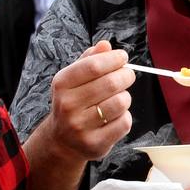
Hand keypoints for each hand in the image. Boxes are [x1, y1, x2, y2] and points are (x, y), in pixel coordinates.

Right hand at [40, 41, 134, 161]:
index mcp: (62, 84)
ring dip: (126, 97)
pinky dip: (125, 117)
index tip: (123, 57)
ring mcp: (80, 126)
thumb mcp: (74, 79)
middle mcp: (68, 105)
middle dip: (126, 75)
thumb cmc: (73, 103)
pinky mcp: (95, 143)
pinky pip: (124, 123)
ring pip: (120, 103)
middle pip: (110, 83)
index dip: (114, 59)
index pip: (93, 66)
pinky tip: (115, 116)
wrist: (62, 141)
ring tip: (120, 97)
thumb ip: (89, 60)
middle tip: (128, 75)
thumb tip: (106, 45)